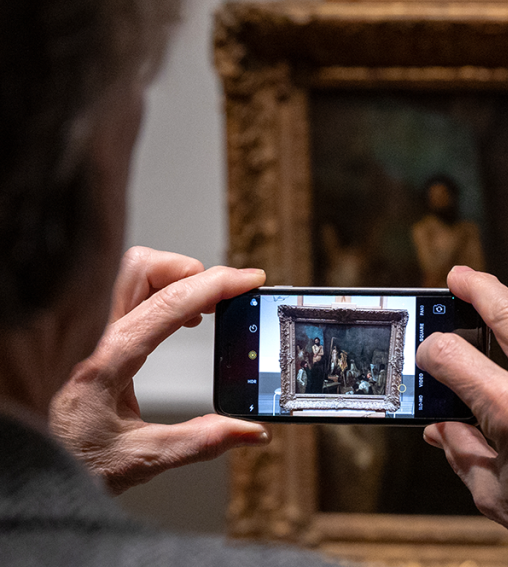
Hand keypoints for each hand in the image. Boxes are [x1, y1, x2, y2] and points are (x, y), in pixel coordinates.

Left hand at [49, 247, 270, 494]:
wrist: (26, 470)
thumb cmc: (68, 463)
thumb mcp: (140, 459)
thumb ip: (201, 441)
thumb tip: (250, 432)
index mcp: (105, 362)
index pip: (167, 304)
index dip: (214, 285)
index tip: (247, 280)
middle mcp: (92, 338)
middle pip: (143, 268)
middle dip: (190, 271)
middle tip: (224, 295)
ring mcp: (87, 334)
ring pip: (131, 274)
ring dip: (173, 279)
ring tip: (203, 309)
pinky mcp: (89, 338)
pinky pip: (126, 294)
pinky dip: (159, 293)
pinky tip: (178, 319)